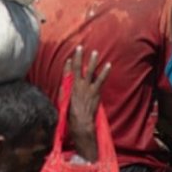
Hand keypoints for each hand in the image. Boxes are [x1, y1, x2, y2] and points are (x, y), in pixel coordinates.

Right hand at [65, 46, 110, 161]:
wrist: (81, 123)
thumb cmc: (71, 115)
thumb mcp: (63, 102)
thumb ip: (64, 91)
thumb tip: (65, 83)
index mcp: (68, 88)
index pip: (67, 72)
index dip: (68, 65)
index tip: (69, 59)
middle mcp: (77, 85)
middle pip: (77, 68)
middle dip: (78, 57)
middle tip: (80, 48)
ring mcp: (87, 88)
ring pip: (90, 71)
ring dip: (92, 61)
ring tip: (95, 52)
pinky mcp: (95, 91)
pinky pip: (101, 79)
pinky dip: (105, 72)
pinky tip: (108, 65)